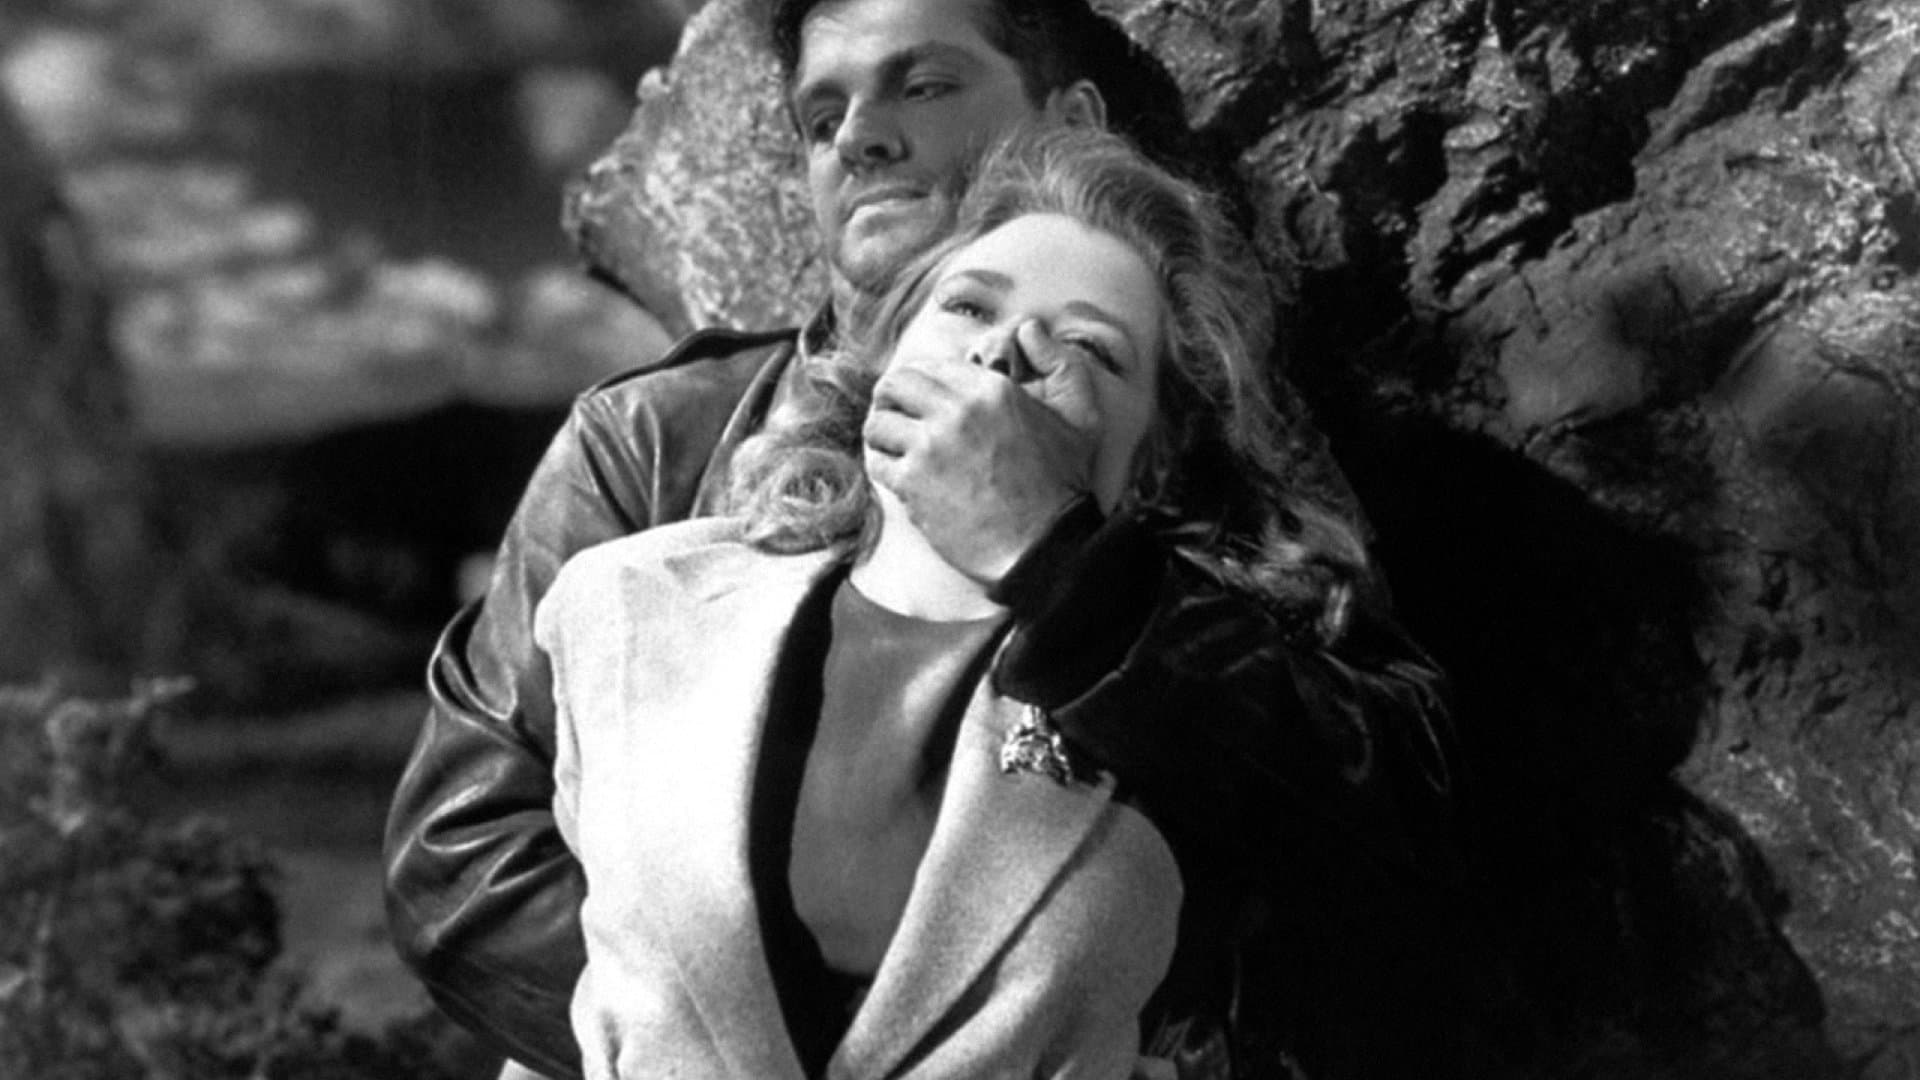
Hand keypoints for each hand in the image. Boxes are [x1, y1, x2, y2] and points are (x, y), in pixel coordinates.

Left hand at [863, 321, 1102, 582]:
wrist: (1044, 544)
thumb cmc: (1063, 483)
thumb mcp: (1080, 415)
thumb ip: (1060, 363)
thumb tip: (1030, 327)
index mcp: (991, 389)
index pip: (931, 367)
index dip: (920, 380)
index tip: (919, 397)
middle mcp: (956, 411)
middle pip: (895, 385)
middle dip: (890, 397)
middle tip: (895, 413)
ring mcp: (930, 447)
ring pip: (878, 423)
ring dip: (882, 433)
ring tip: (892, 444)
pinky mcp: (913, 484)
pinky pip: (876, 462)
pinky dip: (880, 465)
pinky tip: (895, 472)